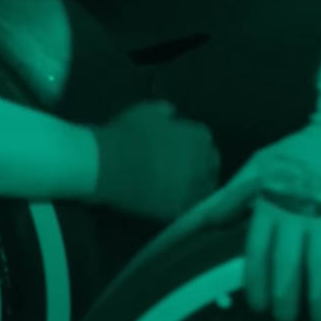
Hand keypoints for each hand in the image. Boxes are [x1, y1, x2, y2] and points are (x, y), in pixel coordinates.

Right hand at [91, 101, 220, 220]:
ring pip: (203, 190)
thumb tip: (171, 113)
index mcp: (200, 137)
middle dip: (199, 168)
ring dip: (194, 189)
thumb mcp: (146, 111)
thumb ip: (164, 111)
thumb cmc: (128, 134)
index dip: (192, 147)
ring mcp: (194, 188)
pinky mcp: (180, 209)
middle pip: (209, 167)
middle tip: (179, 171)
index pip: (204, 143)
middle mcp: (204, 162)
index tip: (179, 151)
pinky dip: (180, 206)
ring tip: (175, 191)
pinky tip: (167, 204)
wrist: (110, 165)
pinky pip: (187, 209)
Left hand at [160, 122, 320, 320]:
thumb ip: (235, 194)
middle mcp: (293, 214)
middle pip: (285, 266)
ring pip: (319, 267)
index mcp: (267, 204)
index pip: (255, 253)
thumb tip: (208, 220)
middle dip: (285, 299)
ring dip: (320, 298)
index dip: (256, 283)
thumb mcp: (259, 165)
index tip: (258, 306)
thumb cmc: (302, 150)